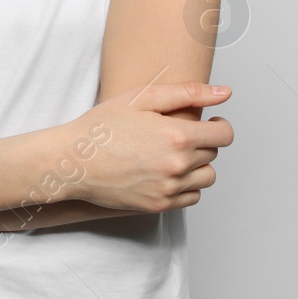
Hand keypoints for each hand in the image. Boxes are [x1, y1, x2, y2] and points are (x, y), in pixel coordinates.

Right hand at [55, 81, 233, 212]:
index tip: (209, 123)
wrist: (73, 161)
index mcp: (177, 136)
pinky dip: (186, 185)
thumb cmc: (103, 125)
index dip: (220, 126)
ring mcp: (168, 189)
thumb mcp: (142, 98)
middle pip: (213, 154)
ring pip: (206, 177)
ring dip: (197, 165)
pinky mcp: (158, 205)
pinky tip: (165, 172)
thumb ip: (187, 93)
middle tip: (177, 135)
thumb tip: (224, 93)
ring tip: (172, 154)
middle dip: (202, 142)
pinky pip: (191, 197)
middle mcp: (177, 166)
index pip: (224, 135)